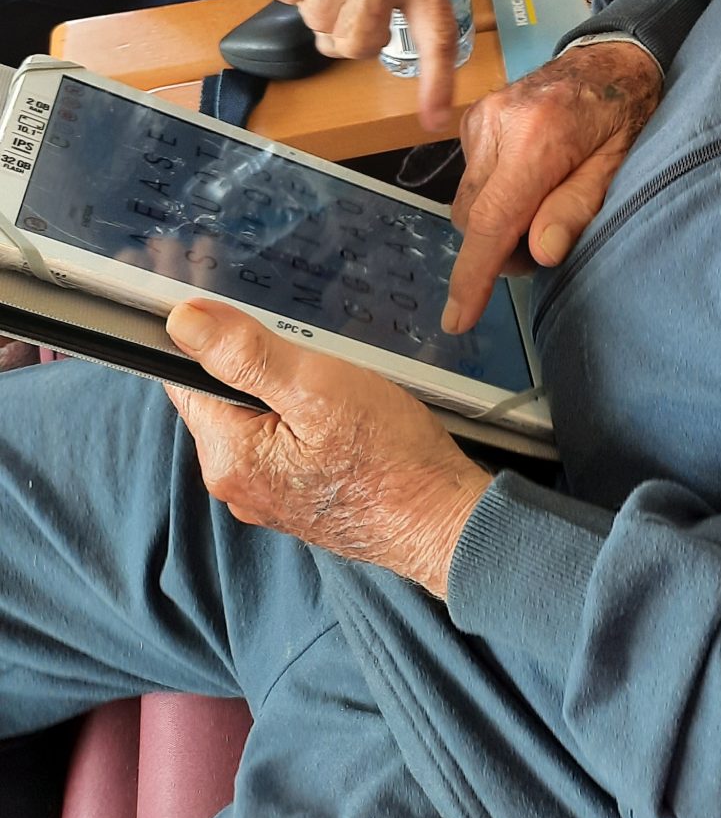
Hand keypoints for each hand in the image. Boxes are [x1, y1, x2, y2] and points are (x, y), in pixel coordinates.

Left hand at [163, 299, 489, 597]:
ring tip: (324, 365)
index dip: (199, 330)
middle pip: (221, 396)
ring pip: (256, 417)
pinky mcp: (299, 497)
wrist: (442, 522)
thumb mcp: (319, 388)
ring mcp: (268, 495)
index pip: (186, 377)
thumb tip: (182, 323)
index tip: (220, 295)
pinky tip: (336, 402)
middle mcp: (237, 482)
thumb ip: (246, 355)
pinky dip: (298, 412)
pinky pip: (281, 440)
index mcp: (229, 455)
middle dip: (246, 356)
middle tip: (294, 331)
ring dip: (277, 384)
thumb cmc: (390, 457)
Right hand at [444, 41, 661, 333]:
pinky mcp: (473, 118)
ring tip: (541, 208)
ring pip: (466, 202)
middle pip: (473, 218)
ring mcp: (479, 118)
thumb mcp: (618, 164)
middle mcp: (497, 124)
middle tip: (546, 243)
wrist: (610, 57)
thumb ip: (578, 207)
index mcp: (537, 137)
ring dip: (495, 223)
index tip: (456, 319)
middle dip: (499, 248)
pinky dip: (493, 196)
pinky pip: (471, 179)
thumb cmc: (624, 114)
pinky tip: (528, 182)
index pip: (493, 219)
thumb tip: (541, 254)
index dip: (473, 274)